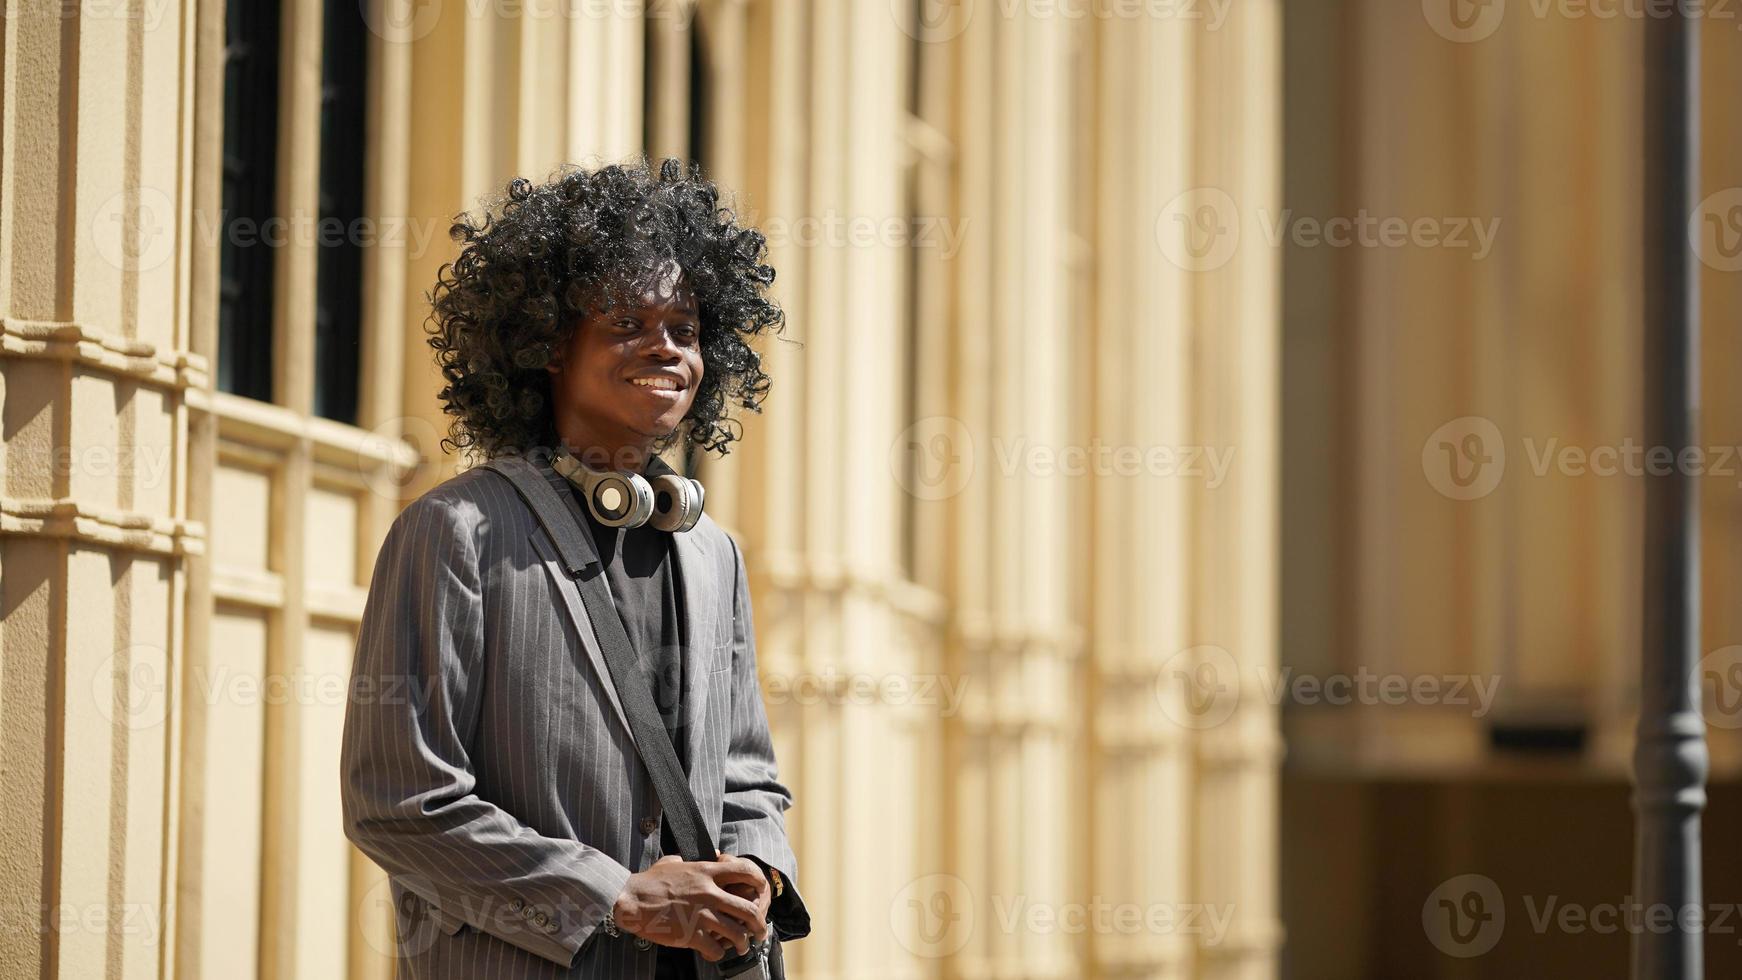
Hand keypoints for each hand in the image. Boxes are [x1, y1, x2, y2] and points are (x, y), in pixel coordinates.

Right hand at [612, 854, 769, 961]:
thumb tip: (704, 855)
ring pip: (737, 934)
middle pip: (749, 909)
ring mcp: (702, 914)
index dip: (760, 882)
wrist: (631, 900)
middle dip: (759, 924)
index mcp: (707, 872)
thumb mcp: (673, 862)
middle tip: (759, 931)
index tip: (761, 892)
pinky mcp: (692, 934)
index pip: (746, 872)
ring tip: (741, 947)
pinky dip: (718, 954)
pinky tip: (713, 952)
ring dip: (743, 943)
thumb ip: (692, 860)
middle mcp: (709, 893)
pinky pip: (716, 950)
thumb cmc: (649, 882)